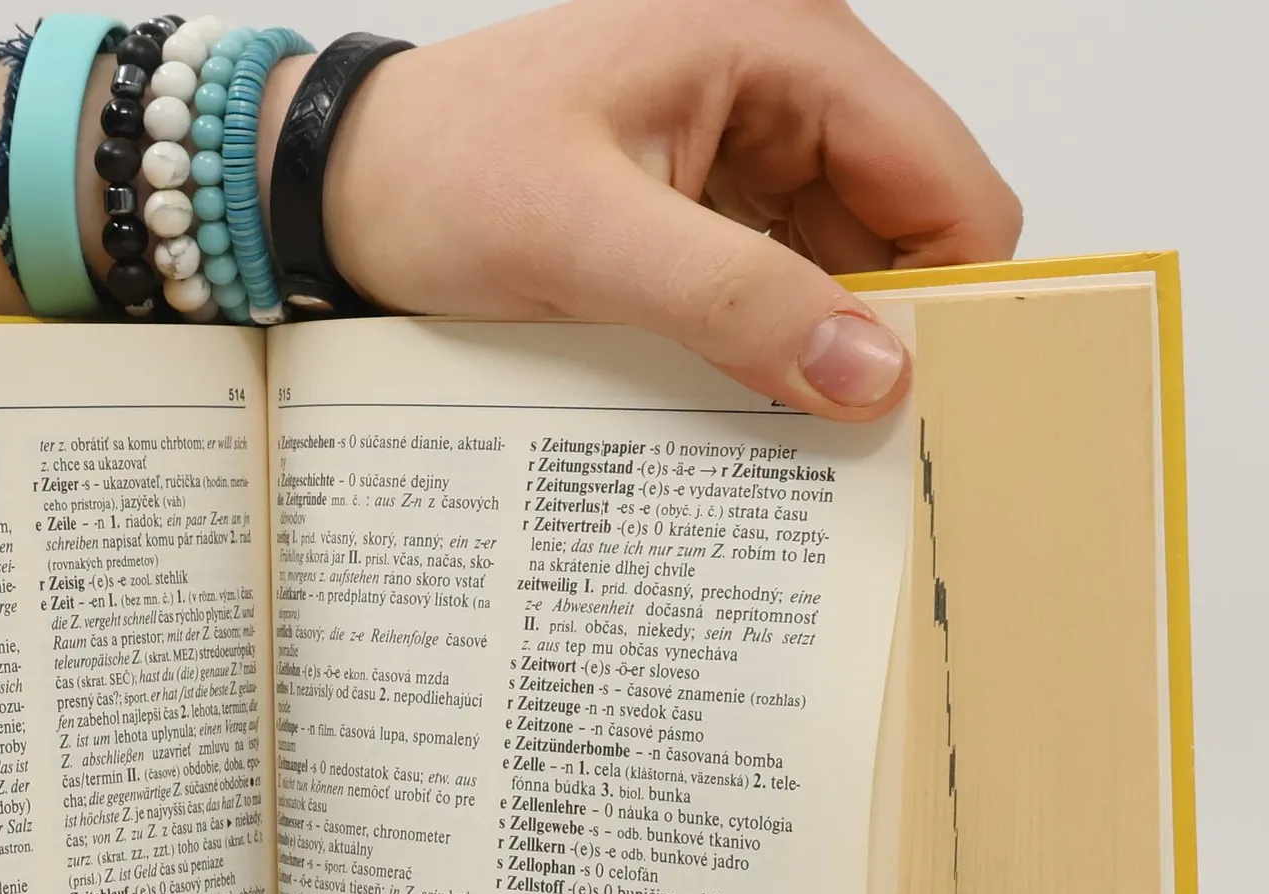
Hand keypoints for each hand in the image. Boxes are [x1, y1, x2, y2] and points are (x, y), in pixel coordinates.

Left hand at [322, 0, 1022, 419]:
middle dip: (886, 333)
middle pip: (907, 228)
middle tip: (851, 445)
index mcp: (785, 45)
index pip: (945, 181)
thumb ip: (732, 299)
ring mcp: (749, 142)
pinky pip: (781, 279)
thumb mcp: (583, 241)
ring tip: (789, 431)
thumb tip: (872, 371)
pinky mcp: (709, 198)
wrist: (344, 183)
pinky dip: (773, 342)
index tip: (923, 410)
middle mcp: (786, 81)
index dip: (952, 297)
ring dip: (823, 348)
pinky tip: (744, 398)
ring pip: (846, 266)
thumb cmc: (439, 172)